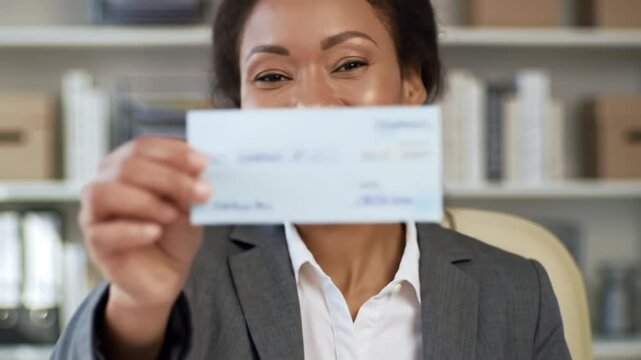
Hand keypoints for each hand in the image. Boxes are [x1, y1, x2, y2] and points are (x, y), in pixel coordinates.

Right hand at [78, 137, 211, 357]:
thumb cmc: (172, 234)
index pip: (143, 146)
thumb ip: (188, 188)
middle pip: (128, 167)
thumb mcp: (188, 206)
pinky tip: (155, 232)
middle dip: (170, 178)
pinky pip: (104, 232)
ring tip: (174, 215)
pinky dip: (132, 230)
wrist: (164, 275)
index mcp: (127, 165)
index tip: (203, 163)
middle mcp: (105, 182)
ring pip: (106, 193)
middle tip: (202, 192)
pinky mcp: (95, 242)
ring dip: (147, 202)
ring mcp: (95, 212)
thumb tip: (197, 173)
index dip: (173, 152)